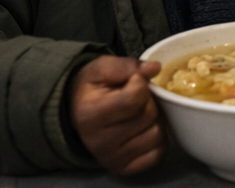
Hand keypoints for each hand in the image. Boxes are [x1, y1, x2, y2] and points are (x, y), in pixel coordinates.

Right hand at [69, 55, 166, 175]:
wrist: (76, 113)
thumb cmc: (92, 88)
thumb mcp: (103, 67)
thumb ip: (128, 65)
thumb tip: (154, 68)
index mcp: (91, 115)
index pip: (135, 98)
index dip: (140, 83)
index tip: (132, 81)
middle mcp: (100, 142)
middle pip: (149, 115)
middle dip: (149, 100)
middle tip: (135, 97)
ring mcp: (112, 159)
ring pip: (157, 134)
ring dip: (154, 119)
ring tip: (139, 112)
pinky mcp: (124, 168)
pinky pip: (158, 153)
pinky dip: (156, 139)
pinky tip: (143, 128)